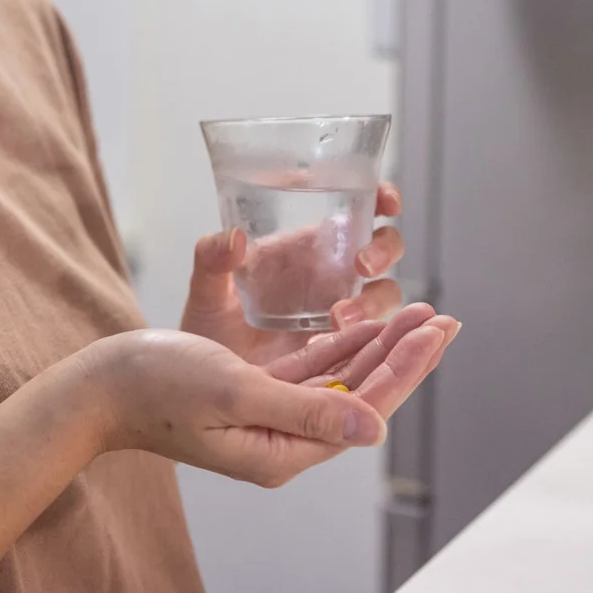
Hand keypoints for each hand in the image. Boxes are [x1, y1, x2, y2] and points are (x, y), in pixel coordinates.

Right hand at [72, 308, 459, 488]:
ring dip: (377, 346)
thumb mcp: (236, 391)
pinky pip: (310, 373)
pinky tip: (364, 323)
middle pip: (359, 396)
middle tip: (441, 316)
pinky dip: (340, 346)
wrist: (100, 385)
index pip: (361, 410)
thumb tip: (373, 432)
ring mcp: (266, 419)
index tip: (436, 332)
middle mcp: (280, 441)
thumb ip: (306, 412)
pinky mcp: (251, 396)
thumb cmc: (157, 385)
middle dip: (402, 354)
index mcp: (281, 451)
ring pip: (339, 381)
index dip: (404, 369)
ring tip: (416, 314)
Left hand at [182, 182, 408, 365]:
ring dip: (374, 298)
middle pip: (382, 248)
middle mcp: (329, 274)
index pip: (353, 209)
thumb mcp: (205, 292)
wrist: (213, 393)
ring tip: (339, 317)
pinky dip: (373, 336)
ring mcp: (340, 310)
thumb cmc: (208, 331)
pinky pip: (375, 337)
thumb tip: (233, 237)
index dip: (380, 199)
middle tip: (362, 265)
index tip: (387, 202)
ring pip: (384, 292)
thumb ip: (210, 261)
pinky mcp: (343, 347)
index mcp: (303, 247)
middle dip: (383, 250)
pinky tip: (339, 342)